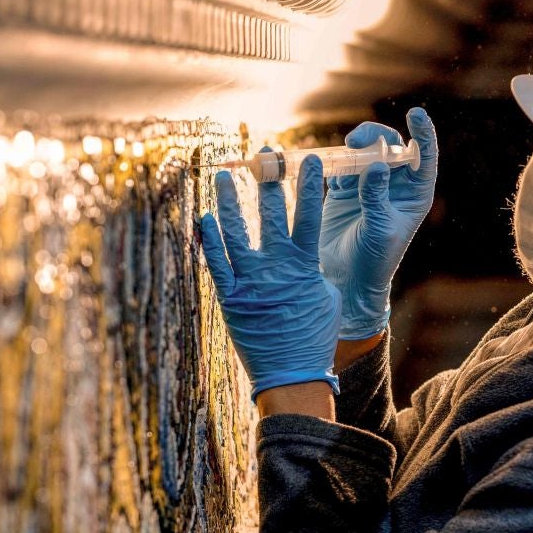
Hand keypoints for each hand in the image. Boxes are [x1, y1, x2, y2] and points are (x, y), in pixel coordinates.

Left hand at [200, 152, 340, 400]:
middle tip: (265, 157)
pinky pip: (217, 262)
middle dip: (270, 183)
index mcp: (305, 267)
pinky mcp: (230, 298)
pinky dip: (210, 239)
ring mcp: (250, 282)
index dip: (310, 187)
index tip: (312, 160)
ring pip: (237, 232)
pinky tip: (205, 218)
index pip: (309, 217)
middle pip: (271, 216)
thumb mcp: (326, 299)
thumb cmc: (315, 338)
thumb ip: (315, 271)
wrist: (291, 374)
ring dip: (231, 202)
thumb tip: (308, 257)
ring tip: (226, 177)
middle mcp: (275, 268)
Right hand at [320, 107, 437, 339]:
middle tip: (357, 141)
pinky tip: (322, 161)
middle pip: (391, 147)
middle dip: (377, 136)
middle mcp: (394, 186)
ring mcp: (369, 185)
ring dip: (354, 145)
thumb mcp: (379, 229)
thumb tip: (378, 165)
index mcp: (415, 194)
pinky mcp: (344, 190)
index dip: (423, 133)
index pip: (423, 157)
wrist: (348, 280)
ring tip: (344, 150)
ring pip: (365, 152)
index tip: (415, 114)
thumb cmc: (375, 260)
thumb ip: (377, 197)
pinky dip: (331, 159)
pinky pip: (339, 165)